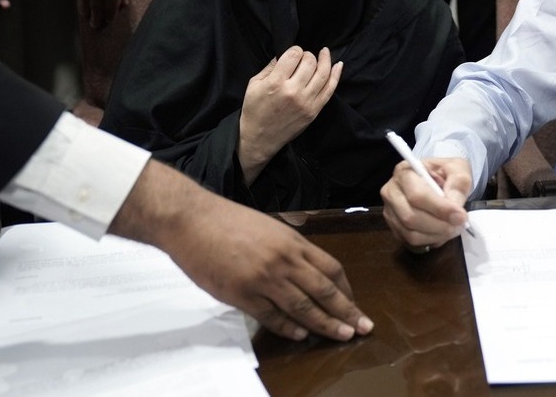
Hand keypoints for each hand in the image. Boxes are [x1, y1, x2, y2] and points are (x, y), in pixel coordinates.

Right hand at [73, 0, 129, 27]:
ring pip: (85, 5)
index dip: (109, 18)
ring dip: (87, 14)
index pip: (110, 11)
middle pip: (96, 11)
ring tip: (88, 20)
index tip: (108, 23)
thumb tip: (122, 5)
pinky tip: (83, 4)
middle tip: (96, 27)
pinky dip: (81, 0)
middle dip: (97, 20)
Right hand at [113, 159, 372, 341]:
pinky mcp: (242, 294)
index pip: (331, 269)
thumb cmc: (230, 222)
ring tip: (341, 335)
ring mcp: (263, 279)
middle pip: (324, 291)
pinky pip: (271, 316)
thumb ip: (290, 248)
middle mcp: (284, 260)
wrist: (192, 220)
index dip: (346, 289)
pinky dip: (288, 327)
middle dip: (346, 311)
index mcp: (293, 242)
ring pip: (303, 306)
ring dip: (324, 324)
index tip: (353, 303)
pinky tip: (301, 334)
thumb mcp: (270, 228)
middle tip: (362, 327)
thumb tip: (309, 269)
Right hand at [238, 46, 342, 183]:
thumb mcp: (254, 84)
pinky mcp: (315, 111)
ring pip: (323, 74)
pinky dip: (336, 75)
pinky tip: (339, 65)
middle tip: (304, 57)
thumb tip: (285, 54)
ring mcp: (307, 102)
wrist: (260, 138)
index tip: (293, 53)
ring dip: (325, 60)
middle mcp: (293, 92)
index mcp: (275, 83)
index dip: (295, 50)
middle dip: (308, 55)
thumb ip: (271, 67)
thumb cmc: (254, 110)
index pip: (294, 55)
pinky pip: (330, 89)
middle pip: (310, 62)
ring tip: (324, 52)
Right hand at [381, 157, 471, 248]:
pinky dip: (430, 241)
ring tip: (454, 228)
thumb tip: (455, 212)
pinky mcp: (394, 228)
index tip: (460, 216)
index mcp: (404, 172)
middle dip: (440, 226)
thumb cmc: (445, 173)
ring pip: (411, 234)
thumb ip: (458, 185)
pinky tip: (442, 232)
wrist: (438, 180)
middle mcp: (391, 192)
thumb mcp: (458, 169)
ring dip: (437, 236)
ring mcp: (390, 212)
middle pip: (411, 217)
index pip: (417, 195)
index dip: (440, 209)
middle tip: (460, 225)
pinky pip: (411, 243)